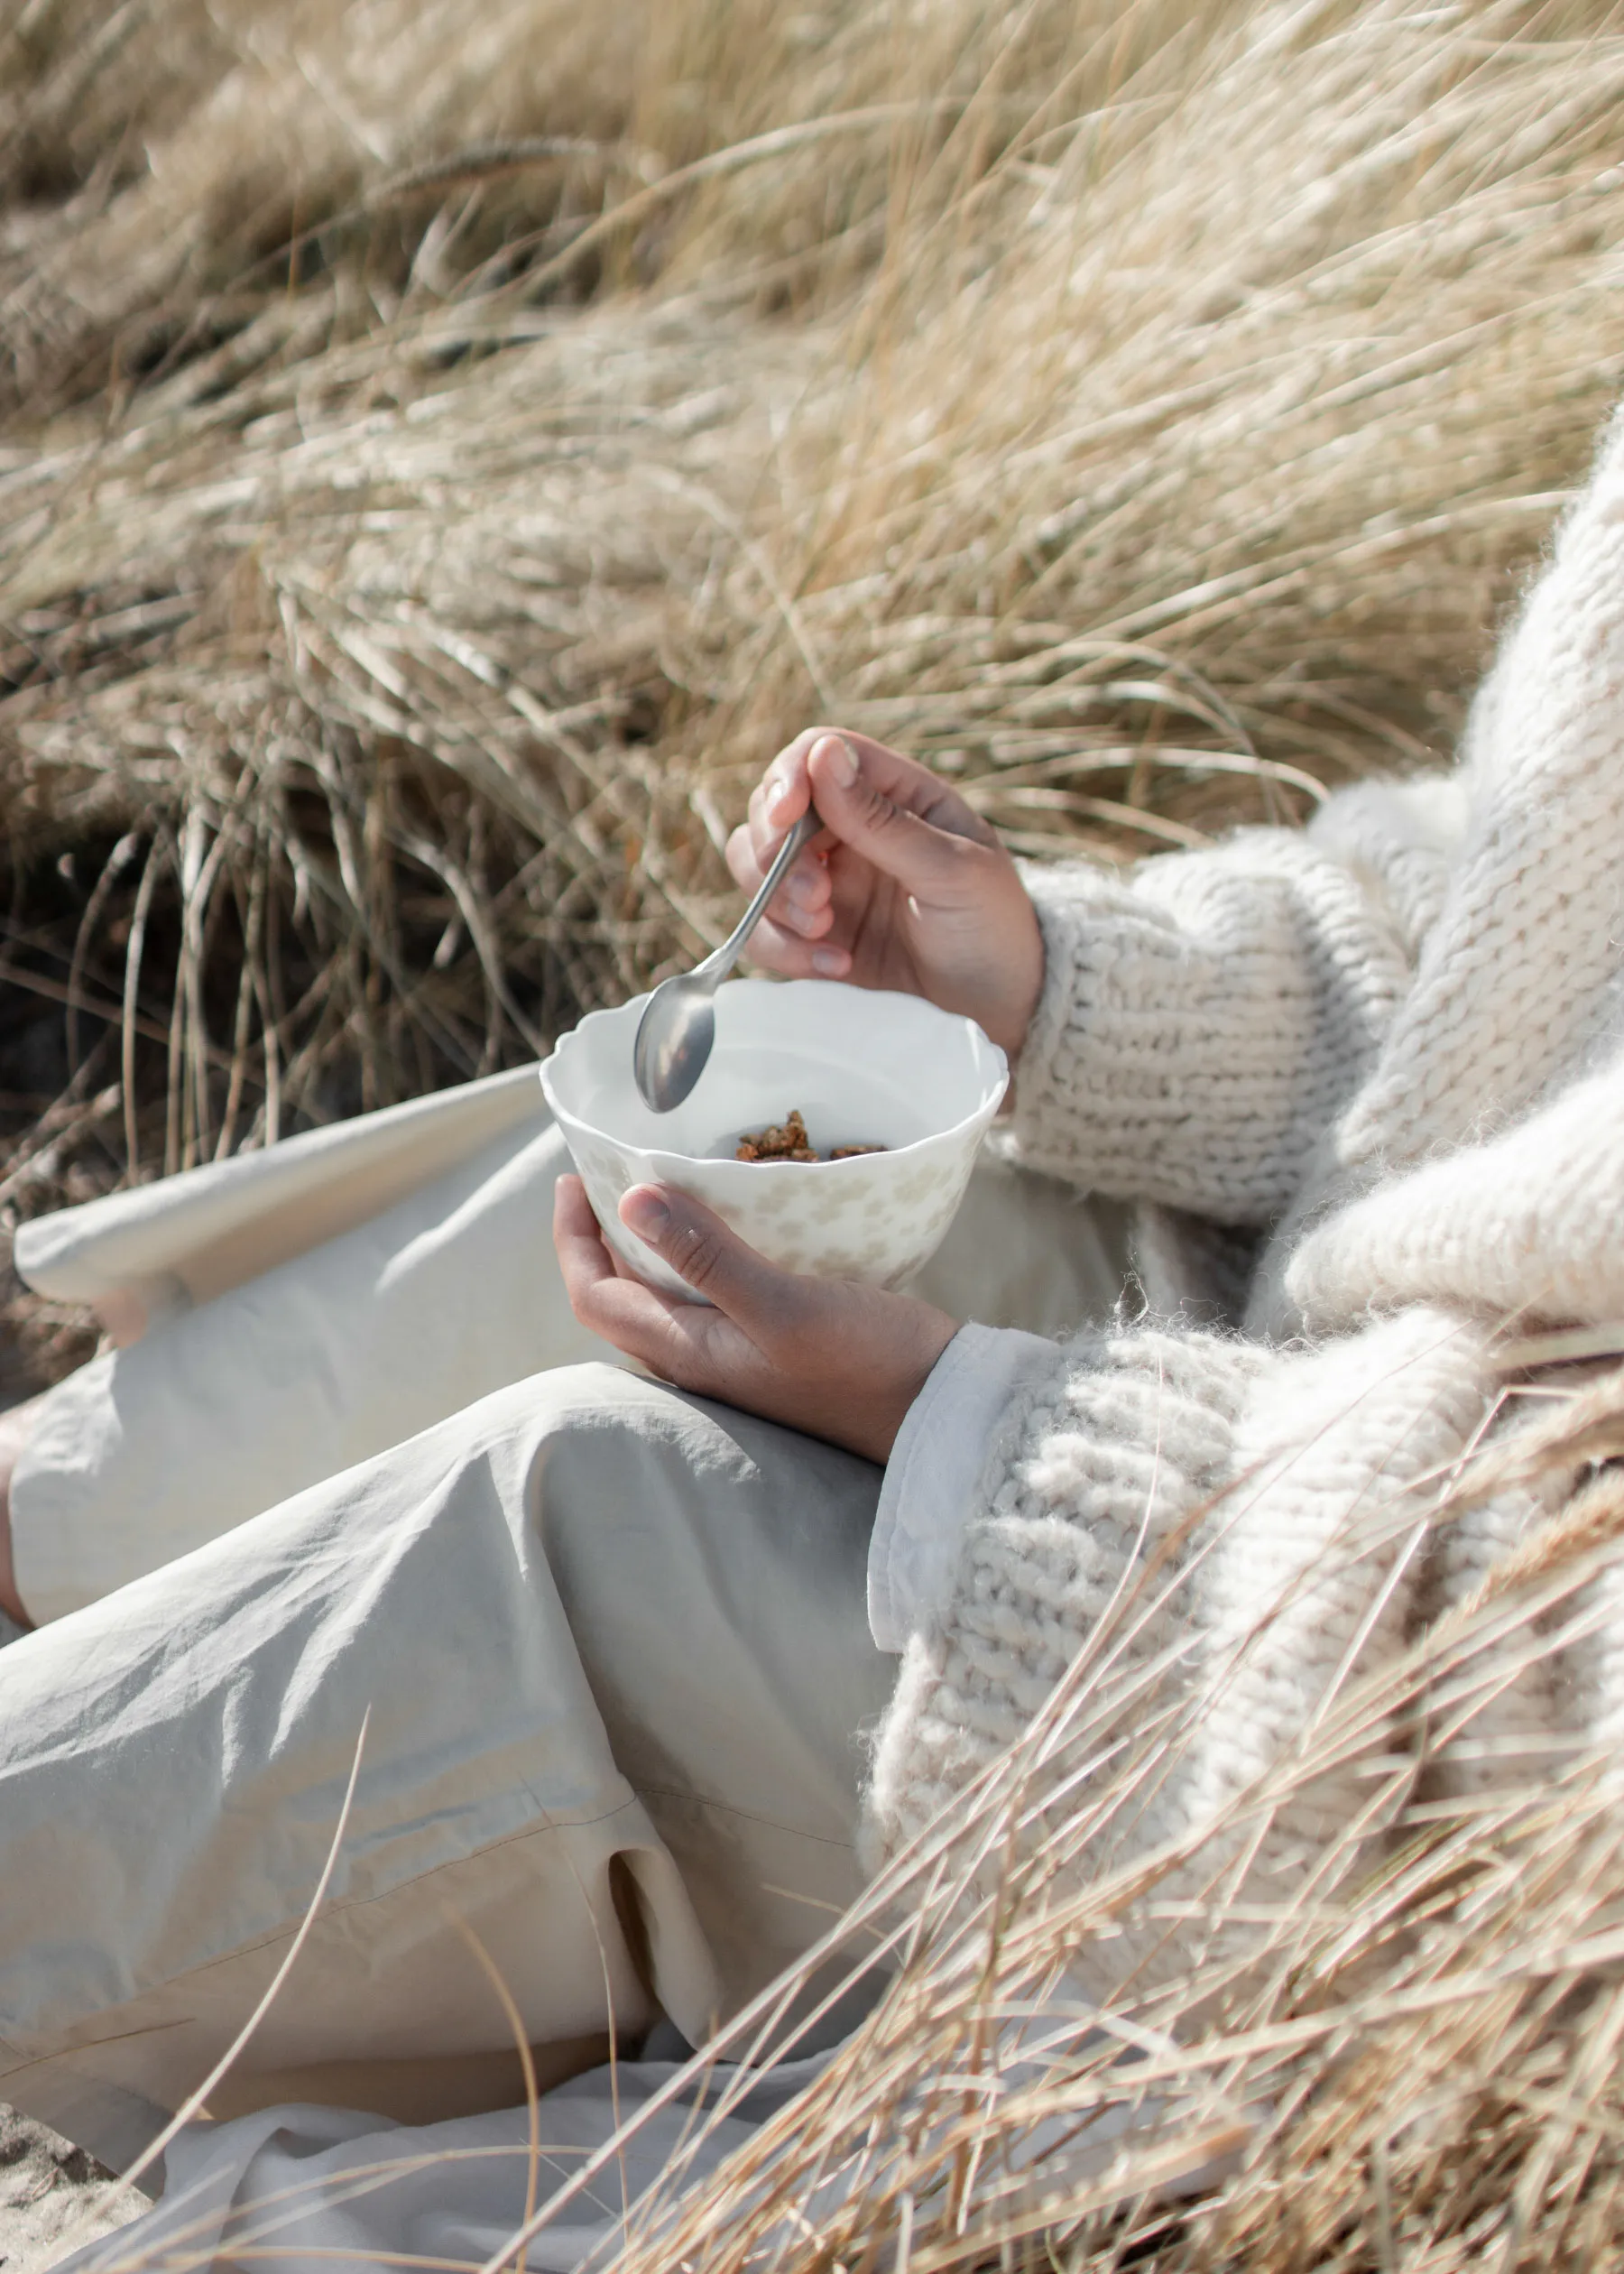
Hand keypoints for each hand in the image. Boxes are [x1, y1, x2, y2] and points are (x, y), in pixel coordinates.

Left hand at [554, 1175, 957, 1465]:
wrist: (939, 1408)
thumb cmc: (864, 1361)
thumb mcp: (782, 1303)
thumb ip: (706, 1256)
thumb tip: (629, 1202)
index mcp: (689, 1352)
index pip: (595, 1298)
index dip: (572, 1240)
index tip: (575, 1179)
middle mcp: (702, 1359)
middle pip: (623, 1298)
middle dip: (604, 1237)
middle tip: (611, 1172)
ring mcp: (738, 1355)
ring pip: (668, 1297)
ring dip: (653, 1244)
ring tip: (663, 1186)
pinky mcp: (775, 1344)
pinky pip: (715, 1295)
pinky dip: (702, 1254)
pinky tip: (731, 1222)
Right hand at [725, 729, 1043, 1062]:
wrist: (999, 1007)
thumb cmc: (993, 927)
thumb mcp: (952, 870)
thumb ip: (884, 820)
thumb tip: (824, 755)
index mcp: (895, 795)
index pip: (820, 755)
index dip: (789, 777)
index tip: (784, 818)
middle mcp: (852, 830)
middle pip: (771, 810)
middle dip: (776, 853)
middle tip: (816, 897)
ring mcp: (828, 882)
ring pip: (754, 867)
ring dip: (777, 901)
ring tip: (826, 931)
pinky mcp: (813, 934)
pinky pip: (764, 929)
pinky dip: (785, 948)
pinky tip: (836, 966)